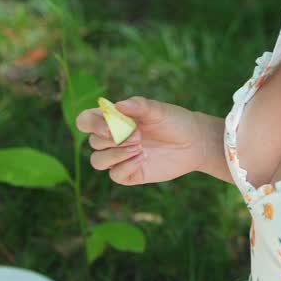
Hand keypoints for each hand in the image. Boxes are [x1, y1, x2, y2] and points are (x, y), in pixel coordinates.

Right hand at [79, 97, 218, 185]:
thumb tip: (118, 105)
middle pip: (93, 142)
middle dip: (113, 139)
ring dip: (114, 155)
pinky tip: (142, 158)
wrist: (194, 142)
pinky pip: (115, 175)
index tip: (110, 127)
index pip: (85, 121)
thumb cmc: (174, 121)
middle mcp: (113, 139)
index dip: (92, 124)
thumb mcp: (158, 110)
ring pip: (98, 161)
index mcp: (113, 119)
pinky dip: (125, 167)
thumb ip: (139, 105)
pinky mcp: (130, 173)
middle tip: (139, 136)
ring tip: (140, 148)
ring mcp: (119, 157)